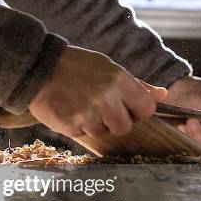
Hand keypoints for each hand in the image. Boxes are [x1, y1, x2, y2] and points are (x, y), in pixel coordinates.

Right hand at [28, 46, 167, 137]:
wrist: (37, 69)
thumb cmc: (75, 66)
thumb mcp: (107, 67)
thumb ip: (135, 84)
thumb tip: (163, 95)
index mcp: (119, 80)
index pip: (146, 109)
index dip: (138, 113)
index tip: (126, 109)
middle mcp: (106, 98)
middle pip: (125, 127)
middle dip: (115, 122)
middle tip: (100, 110)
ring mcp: (88, 114)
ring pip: (103, 133)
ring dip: (94, 125)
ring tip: (81, 107)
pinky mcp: (71, 125)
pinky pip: (83, 134)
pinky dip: (77, 126)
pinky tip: (69, 110)